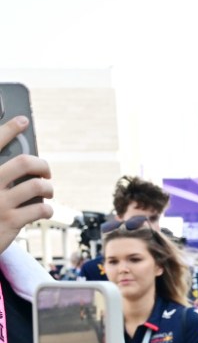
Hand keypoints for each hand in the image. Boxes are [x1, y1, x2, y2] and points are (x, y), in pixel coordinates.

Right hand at [0, 117, 52, 252]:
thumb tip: (26, 164)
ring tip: (47, 193)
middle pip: (24, 163)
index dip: (8, 129)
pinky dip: (47, 209)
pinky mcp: (10, 221)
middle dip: (41, 165)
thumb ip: (1, 174)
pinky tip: (44, 210)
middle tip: (45, 172)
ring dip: (48, 188)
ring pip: (37, 186)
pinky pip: (41, 209)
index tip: (23, 120)